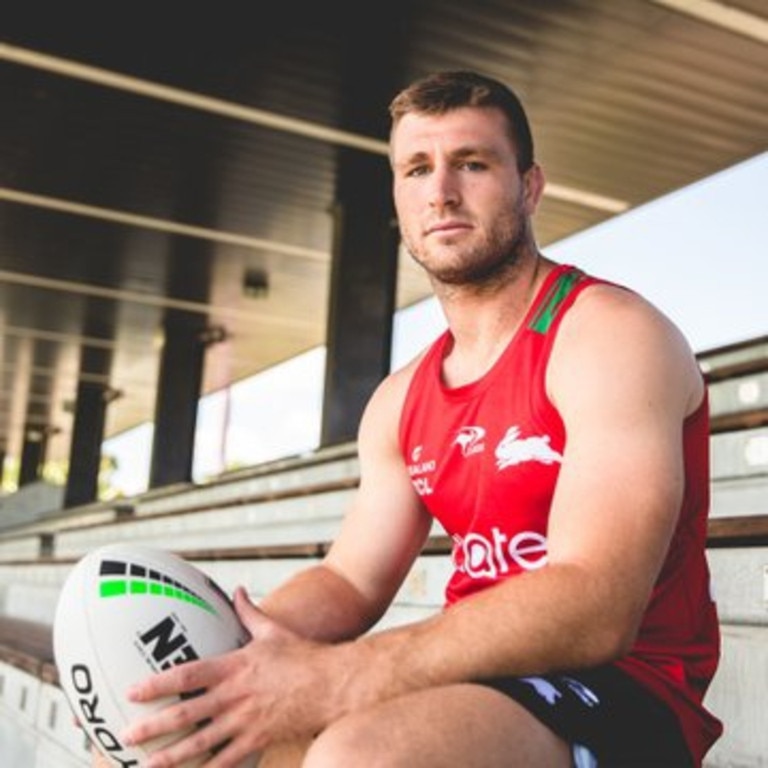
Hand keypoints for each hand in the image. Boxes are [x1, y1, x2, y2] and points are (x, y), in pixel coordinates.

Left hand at [121, 587, 339, 766]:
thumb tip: (236, 590)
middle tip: (127, 736)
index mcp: (236, 666)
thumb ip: (249, 612)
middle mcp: (237, 695)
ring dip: (172, 757)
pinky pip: (228, 761)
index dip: (159, 684)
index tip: (132, 691)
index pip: (189, 675)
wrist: (333, 684)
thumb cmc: (302, 655)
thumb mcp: (273, 630)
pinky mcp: (259, 739)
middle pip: (188, 714)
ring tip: (147, 766)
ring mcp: (247, 721)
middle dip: (155, 726)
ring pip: (202, 744)